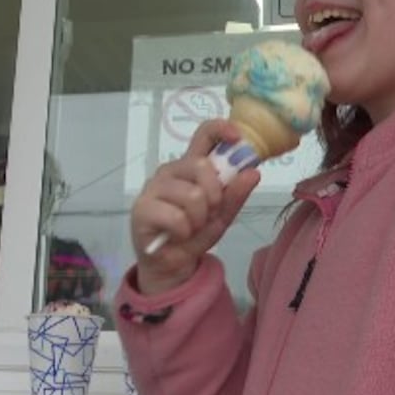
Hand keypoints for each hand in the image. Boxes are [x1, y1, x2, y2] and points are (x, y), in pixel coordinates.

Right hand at [130, 119, 260, 294]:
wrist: (173, 264)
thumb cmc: (195, 233)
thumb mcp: (223, 215)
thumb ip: (236, 194)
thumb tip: (253, 172)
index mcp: (192, 166)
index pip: (203, 135)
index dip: (220, 129)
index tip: (236, 137)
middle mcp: (171, 170)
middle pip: (201, 166)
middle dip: (214, 196)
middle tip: (208, 213)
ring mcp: (153, 187)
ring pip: (192, 195)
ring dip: (198, 219)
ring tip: (190, 227)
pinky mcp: (142, 208)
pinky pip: (176, 217)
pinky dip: (184, 231)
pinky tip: (177, 235)